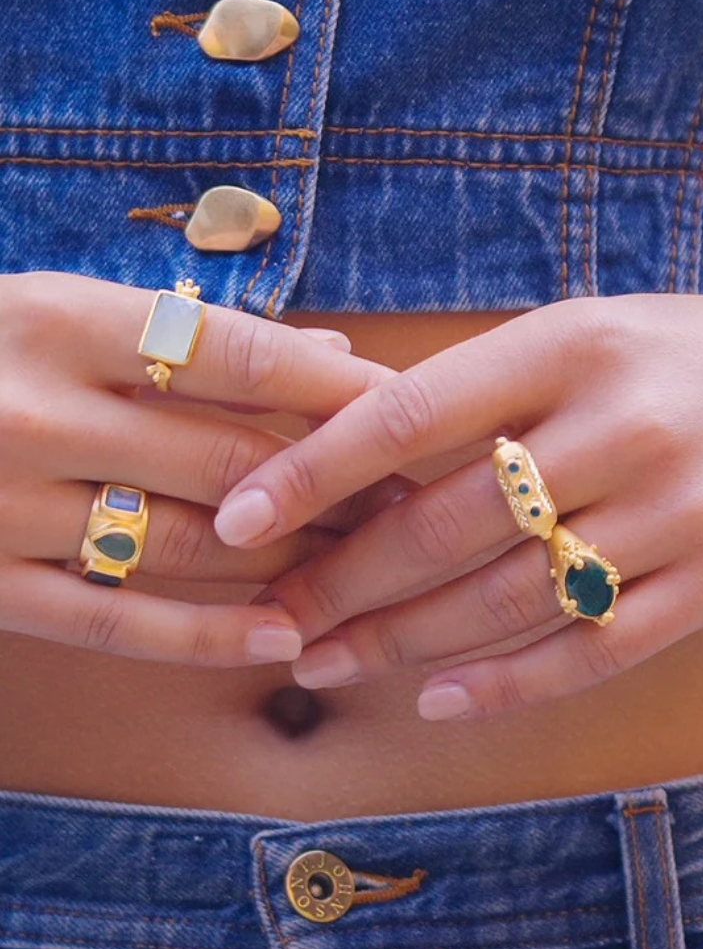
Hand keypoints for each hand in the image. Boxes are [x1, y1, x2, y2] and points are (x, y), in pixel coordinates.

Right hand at [0, 271, 402, 665]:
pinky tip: (281, 638)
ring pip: (187, 545)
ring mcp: (4, 506)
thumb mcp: (59, 310)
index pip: (242, 358)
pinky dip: (208, 638)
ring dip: (290, 564)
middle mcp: (36, 413)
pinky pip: (116, 622)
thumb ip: (191, 336)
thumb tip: (332, 350)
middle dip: (334, 489)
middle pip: (229, 461)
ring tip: (363, 569)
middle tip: (406, 505)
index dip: (341, 390)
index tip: (415, 413)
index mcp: (60, 322)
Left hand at [212, 275, 702, 717]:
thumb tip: (346, 456)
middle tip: (276, 622)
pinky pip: (596, 647)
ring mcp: (681, 508)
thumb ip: (485, 389)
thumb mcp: (592, 334)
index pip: (412, 415)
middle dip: (345, 582)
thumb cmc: (691, 361)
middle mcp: (624, 423)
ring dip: (407, 644)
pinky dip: (508, 683)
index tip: (235, 522)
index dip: (312, 475)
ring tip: (329, 664)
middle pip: (451, 524)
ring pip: (514, 598)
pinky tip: (440, 700)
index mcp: (572, 344)